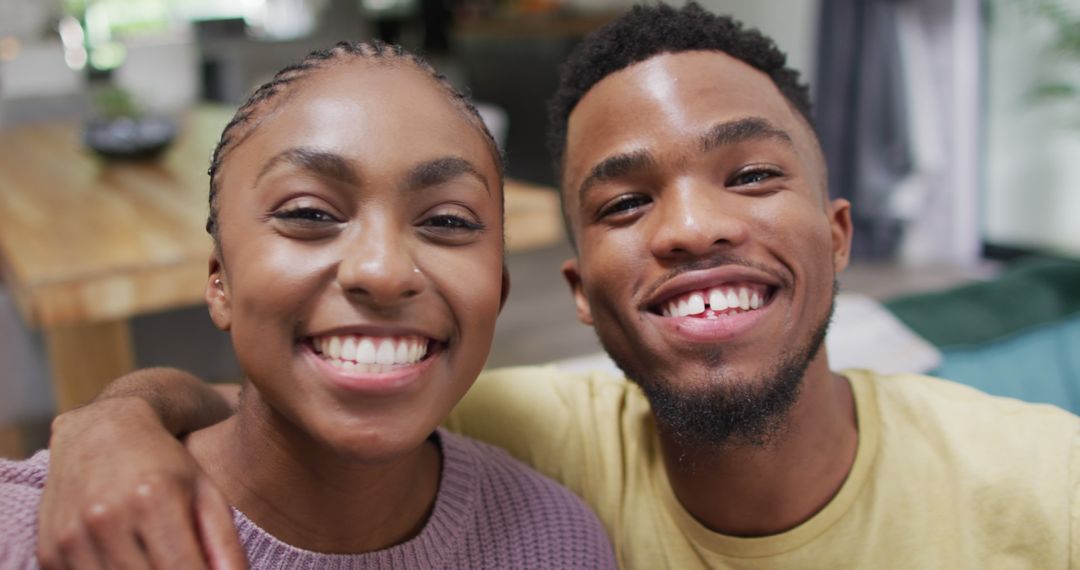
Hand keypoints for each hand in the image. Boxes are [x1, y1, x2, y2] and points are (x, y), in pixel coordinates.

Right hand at [37, 397, 246, 569]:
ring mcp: (72, 536)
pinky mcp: (50, 552)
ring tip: (159, 561)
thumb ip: (224, 543)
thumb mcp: (206, 492)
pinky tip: (133, 563)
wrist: (101, 431)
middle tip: (184, 565)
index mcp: (154, 499)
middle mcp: (106, 517)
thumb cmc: (166, 465)